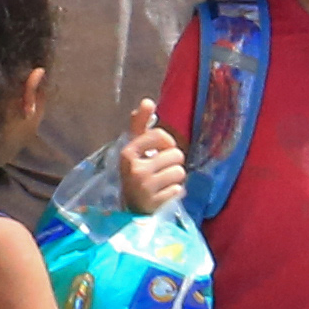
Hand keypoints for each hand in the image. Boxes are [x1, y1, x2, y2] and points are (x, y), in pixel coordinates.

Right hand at [113, 102, 184, 216]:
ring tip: (161, 183)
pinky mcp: (154, 203)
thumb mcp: (135, 149)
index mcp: (128, 152)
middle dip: (172, 162)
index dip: (166, 143)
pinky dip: (174, 193)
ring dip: (175, 178)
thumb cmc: (137, 172)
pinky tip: (162, 195)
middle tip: (160, 171)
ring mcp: (143, 186)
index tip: (159, 150)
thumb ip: (140, 125)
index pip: (160, 135)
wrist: (131, 207)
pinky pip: (179, 190)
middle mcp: (134, 168)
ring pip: (180, 172)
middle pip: (176, 154)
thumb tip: (147, 101)